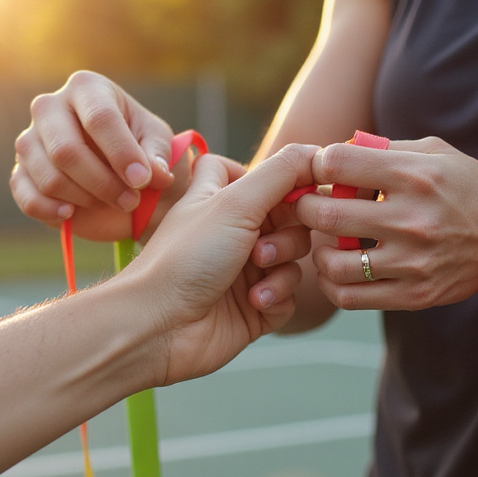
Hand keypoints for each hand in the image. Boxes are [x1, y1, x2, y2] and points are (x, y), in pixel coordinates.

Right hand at [11, 71, 179, 241]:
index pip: (99, 118)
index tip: (143, 181)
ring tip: (110, 202)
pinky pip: (28, 198)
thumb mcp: (159, 146)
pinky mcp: (20, 173)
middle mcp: (50, 107)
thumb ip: (157, 156)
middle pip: (66, 151)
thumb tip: (153, 173)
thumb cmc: (143, 152)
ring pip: (50, 178)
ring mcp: (29, 140)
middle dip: (103, 183)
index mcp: (87, 88)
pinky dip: (52, 211)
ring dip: (85, 199)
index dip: (122, 153)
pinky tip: (72, 213)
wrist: (126, 181)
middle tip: (131, 200)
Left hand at [124, 144, 316, 384]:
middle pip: (287, 216)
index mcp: (219, 200)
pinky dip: (277, 296)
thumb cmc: (186, 258)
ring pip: (294, 256)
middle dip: (288, 230)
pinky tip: (254, 302)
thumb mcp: (234, 203)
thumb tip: (317, 149)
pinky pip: (289, 294)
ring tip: (255, 278)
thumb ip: (280, 173)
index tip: (295, 188)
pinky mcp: (254, 308)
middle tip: (264, 244)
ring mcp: (244, 271)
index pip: (252, 172)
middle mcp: (232, 233)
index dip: (278, 177)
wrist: (160, 327)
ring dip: (281, 264)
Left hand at [292, 136, 477, 310]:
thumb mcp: (433, 152)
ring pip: (332, 263)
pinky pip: (351, 297)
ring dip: (317, 250)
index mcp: (414, 175)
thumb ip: (382, 149)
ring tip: (324, 241)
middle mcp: (411, 219)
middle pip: (325, 214)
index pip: (337, 163)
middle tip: (307, 205)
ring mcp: (412, 261)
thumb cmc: (464, 188)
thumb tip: (331, 154)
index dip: (317, 164)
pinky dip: (331, 284)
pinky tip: (336, 270)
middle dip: (305, 206)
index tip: (320, 172)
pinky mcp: (414, 294)